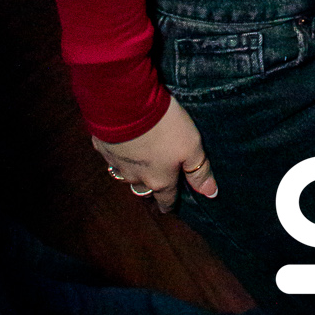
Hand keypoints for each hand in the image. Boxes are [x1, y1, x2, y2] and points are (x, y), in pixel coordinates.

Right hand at [94, 98, 216, 213]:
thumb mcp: (191, 146)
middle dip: (150, 188)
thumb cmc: (165, 127)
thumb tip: (211, 193)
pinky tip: (122, 143)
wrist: (126, 107)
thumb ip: (199, 170)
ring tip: (140, 163)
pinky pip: (112, 156)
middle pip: (144, 189)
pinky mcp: (103, 148)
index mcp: (160, 180)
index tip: (169, 207)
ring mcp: (117, 164)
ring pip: (126, 175)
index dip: (169, 203)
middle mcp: (136, 177)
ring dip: (133, 171)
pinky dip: (118, 152)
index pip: (166, 199)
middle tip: (155, 184)